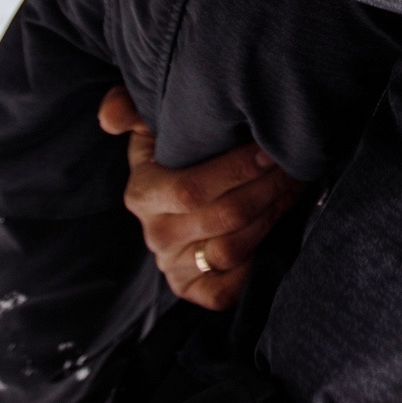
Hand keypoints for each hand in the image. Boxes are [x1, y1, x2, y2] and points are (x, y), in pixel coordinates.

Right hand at [97, 86, 308, 308]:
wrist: (179, 196)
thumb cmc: (173, 151)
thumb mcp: (151, 125)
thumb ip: (129, 110)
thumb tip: (110, 118)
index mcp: (143, 193)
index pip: (191, 190)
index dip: (235, 171)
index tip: (268, 150)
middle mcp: (155, 234)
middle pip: (221, 218)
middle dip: (265, 190)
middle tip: (291, 167)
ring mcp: (172, 264)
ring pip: (230, 250)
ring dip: (269, 218)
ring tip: (291, 188)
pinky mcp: (190, 288)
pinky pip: (222, 292)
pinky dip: (251, 268)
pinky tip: (272, 234)